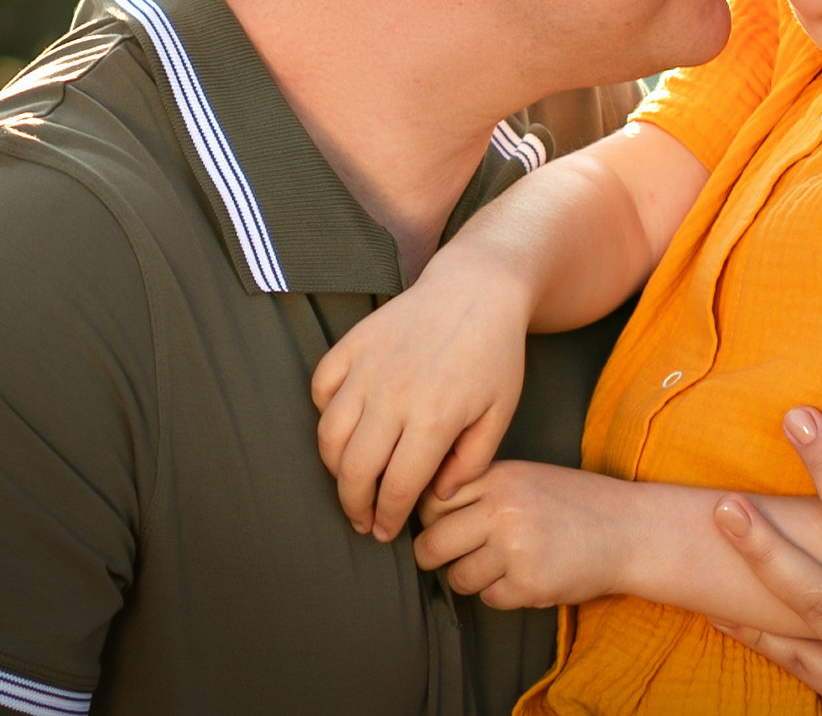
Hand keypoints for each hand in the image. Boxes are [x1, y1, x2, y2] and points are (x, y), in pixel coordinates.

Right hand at [310, 249, 532, 541]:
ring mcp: (367, 368)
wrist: (477, 288)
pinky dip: (324, 416)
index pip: (396, 488)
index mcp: (435, 418)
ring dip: (334, 469)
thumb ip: (471, 461)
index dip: (388, 519)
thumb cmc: (495, 354)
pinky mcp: (351, 345)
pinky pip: (320, 392)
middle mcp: (393, 395)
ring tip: (351, 482)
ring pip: (329, 437)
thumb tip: (436, 495)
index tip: (386, 533)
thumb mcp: (500, 412)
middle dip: (355, 506)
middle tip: (363, 520)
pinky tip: (345, 430)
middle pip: (354, 471)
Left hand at [414, 461, 632, 609]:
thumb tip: (423, 513)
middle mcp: (503, 509)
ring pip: (457, 578)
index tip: (445, 525)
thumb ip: (482, 489)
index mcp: (500, 477)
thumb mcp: (528, 477)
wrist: (631, 530)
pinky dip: (503, 594)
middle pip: (431, 544)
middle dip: (436, 556)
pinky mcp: (528, 585)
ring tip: (505, 564)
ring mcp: (515, 548)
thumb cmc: (577, 504)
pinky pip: (489, 599)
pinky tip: (528, 575)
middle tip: (455, 556)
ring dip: (473, 578)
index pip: (431, 501)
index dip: (432, 518)